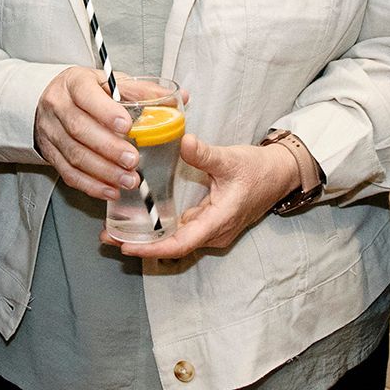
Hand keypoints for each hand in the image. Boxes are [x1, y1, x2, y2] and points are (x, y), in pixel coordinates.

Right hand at [34, 66, 137, 198]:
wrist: (53, 100)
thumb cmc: (87, 91)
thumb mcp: (111, 82)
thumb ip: (142, 90)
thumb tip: (179, 97)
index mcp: (75, 82)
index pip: (86, 94)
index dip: (105, 111)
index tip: (126, 125)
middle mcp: (58, 105)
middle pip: (79, 128)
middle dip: (108, 148)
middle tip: (132, 160)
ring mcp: (51, 131)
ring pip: (74, 154)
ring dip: (103, 171)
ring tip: (128, 179)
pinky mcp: (50, 153)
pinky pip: (68, 173)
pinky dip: (91, 185)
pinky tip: (111, 190)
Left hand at [107, 134, 300, 258]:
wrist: (280, 174)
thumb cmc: (258, 169)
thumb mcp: (230, 159)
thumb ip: (205, 154)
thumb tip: (182, 141)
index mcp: (218, 221)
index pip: (181, 244)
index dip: (152, 249)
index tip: (127, 248)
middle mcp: (214, 233)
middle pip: (173, 247)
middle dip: (141, 245)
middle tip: (108, 237)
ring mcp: (212, 231)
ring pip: (177, 241)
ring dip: (149, 238)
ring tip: (116, 230)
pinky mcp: (210, 223)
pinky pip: (183, 232)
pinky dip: (161, 230)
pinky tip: (142, 221)